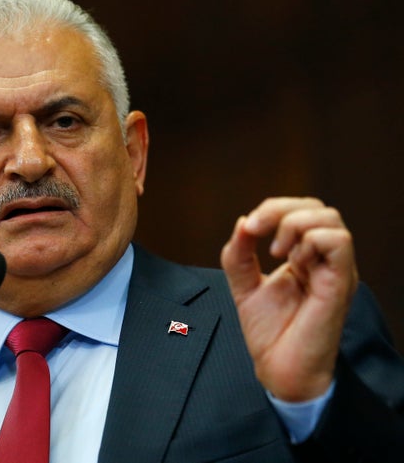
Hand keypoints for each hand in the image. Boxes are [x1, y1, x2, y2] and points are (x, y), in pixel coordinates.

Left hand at [220, 197, 358, 400]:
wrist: (278, 369)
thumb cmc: (270, 334)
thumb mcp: (243, 286)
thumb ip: (239, 255)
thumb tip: (243, 223)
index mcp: (304, 257)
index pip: (300, 211)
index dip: (272, 208)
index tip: (249, 227)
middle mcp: (323, 260)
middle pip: (317, 208)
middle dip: (280, 210)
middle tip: (257, 231)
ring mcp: (334, 270)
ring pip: (330, 219)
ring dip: (294, 225)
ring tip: (277, 252)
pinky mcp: (339, 284)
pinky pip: (338, 242)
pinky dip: (310, 241)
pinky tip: (294, 263)